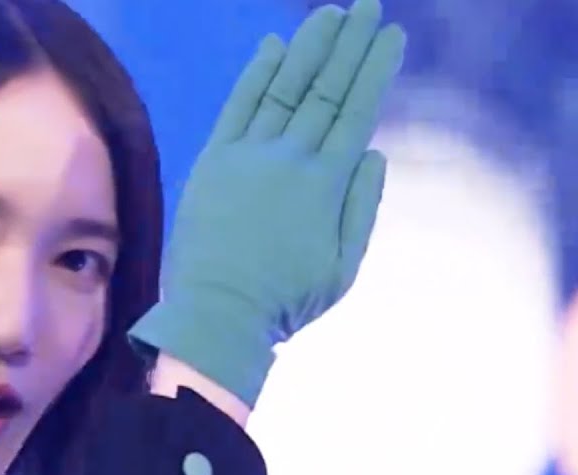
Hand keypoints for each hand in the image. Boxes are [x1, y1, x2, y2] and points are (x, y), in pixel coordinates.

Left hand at [129, 0, 404, 406]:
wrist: (219, 313)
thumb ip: (362, 207)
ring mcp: (249, 158)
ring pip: (285, 89)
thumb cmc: (285, 301)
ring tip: (331, 14)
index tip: (391, 37)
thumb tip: (373, 152)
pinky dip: (256, 75)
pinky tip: (274, 46)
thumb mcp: (344, 266)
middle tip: (369, 7)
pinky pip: (238, 109)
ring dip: (309, 48)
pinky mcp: (214, 164)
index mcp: (327, 184)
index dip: (374, 70)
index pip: (357, 111)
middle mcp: (291, 160)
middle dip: (350, 44)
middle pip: (325, 89)